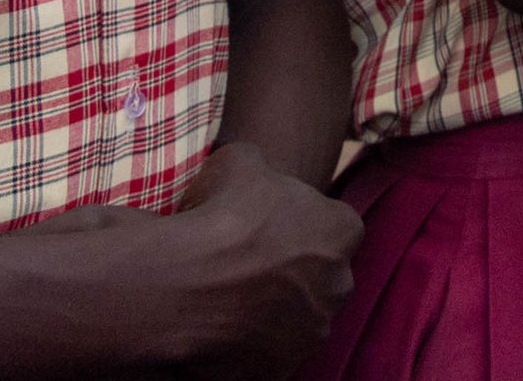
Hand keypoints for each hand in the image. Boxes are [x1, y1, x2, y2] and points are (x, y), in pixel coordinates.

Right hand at [143, 141, 362, 376]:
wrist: (180, 290)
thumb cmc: (217, 218)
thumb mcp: (239, 163)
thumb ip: (260, 166)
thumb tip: (253, 173)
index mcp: (341, 231)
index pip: (335, 226)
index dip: (301, 225)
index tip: (269, 228)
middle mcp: (338, 286)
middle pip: (321, 277)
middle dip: (293, 273)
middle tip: (248, 267)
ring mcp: (311, 334)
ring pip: (297, 320)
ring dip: (272, 311)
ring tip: (226, 300)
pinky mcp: (279, 370)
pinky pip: (268, 355)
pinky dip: (248, 346)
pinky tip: (217, 330)